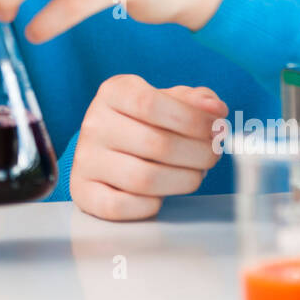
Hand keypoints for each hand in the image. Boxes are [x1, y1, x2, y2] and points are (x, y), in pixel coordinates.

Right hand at [71, 74, 226, 219]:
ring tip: (195, 174)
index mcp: (113, 93)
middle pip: (155, 144)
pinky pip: (120, 206)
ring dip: (183, 180)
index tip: (216, 129)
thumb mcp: (167, 100)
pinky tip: (161, 194)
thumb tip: (214, 109)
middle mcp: (94, 124)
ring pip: (143, 178)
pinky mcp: (84, 191)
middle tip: (212, 156)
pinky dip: (150, 205)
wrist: (106, 148)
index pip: (150, 103)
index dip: (192, 120)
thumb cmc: (143, 122)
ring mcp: (86, 159)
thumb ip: (196, 101)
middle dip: (198, 154)